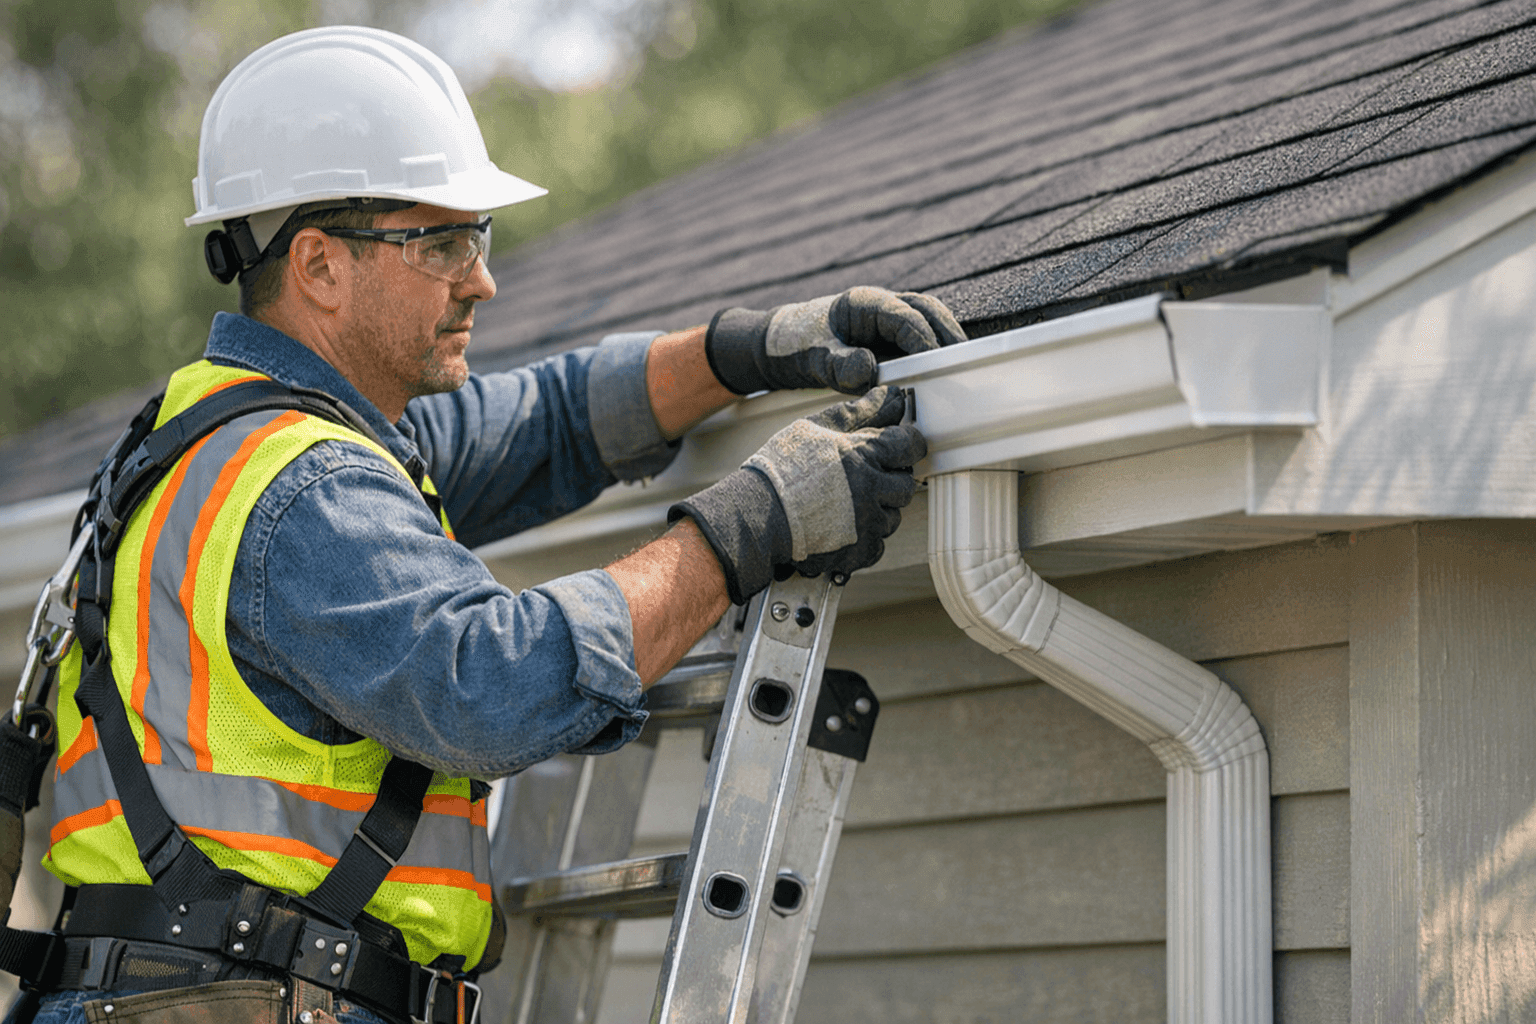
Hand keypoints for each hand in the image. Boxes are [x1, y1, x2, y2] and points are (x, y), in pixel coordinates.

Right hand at [669, 387, 925, 603]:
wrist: (756, 516)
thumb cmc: (781, 470)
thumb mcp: (818, 428)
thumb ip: (860, 412)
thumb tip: (891, 396)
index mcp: (864, 455)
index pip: (910, 444)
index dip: (906, 443)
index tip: (897, 446)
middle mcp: (871, 490)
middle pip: (905, 483)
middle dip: (890, 478)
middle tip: (864, 476)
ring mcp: (867, 524)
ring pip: (893, 516)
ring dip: (879, 508)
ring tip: (846, 502)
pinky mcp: (859, 552)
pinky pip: (878, 544)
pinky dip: (865, 536)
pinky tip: (841, 525)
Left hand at [706, 286, 965, 395]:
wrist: (778, 348)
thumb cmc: (793, 347)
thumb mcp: (811, 360)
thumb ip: (838, 366)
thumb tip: (869, 369)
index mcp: (863, 303)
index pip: (905, 316)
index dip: (925, 339)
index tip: (940, 362)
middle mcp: (880, 305)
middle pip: (927, 311)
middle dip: (948, 335)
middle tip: (967, 363)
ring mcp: (887, 319)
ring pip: (928, 321)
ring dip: (946, 341)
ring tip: (963, 369)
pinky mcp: (888, 336)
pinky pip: (918, 338)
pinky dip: (933, 352)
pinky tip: (942, 375)